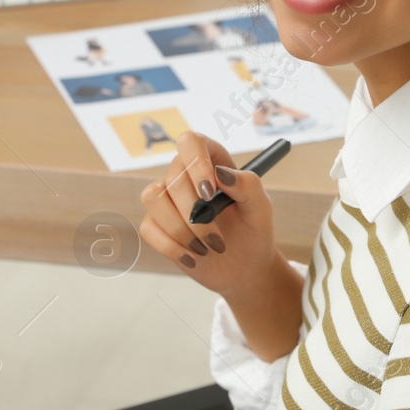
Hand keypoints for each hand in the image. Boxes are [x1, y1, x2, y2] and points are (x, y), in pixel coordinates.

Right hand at [139, 131, 276, 300]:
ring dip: (180, 229)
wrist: (244, 268)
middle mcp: (185, 175)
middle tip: (217, 239)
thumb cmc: (254, 232)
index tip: (209, 192)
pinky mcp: (156, 224)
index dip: (196, 163)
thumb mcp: (261, 209)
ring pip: (152, 198)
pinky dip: (172, 247)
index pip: (191, 142)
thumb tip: (220, 173)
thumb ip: (248, 185)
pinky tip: (193, 256)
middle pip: (173, 178)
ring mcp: (168, 199)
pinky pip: (148, 227)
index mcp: (212, 161)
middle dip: (194, 214)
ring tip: (206, 247)